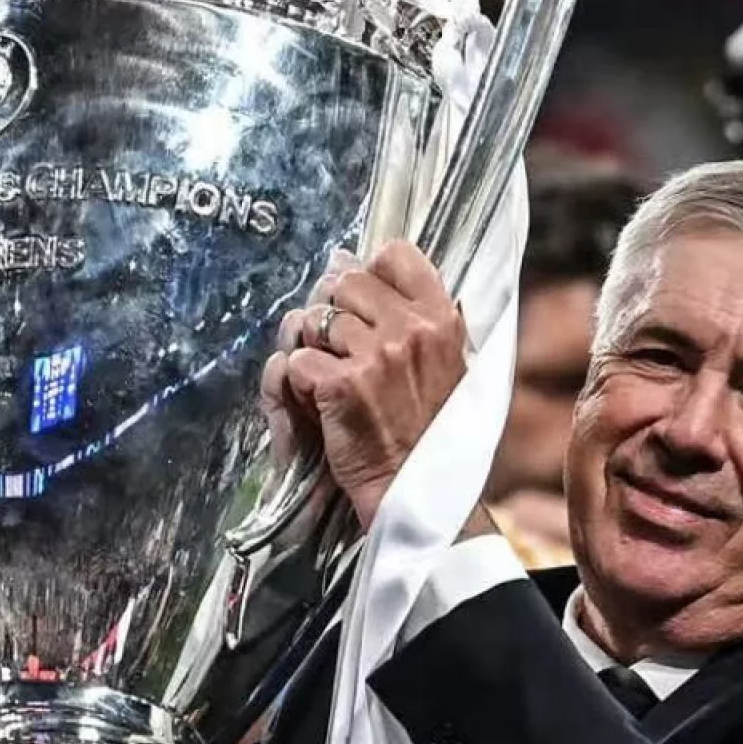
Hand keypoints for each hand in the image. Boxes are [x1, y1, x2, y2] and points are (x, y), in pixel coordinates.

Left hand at [260, 242, 466, 530]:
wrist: (419, 490)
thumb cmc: (429, 429)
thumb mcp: (446, 361)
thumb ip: (410, 313)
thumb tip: (347, 260)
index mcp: (442, 318)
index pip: (396, 254)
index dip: (370, 272)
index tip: (364, 302)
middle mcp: (410, 329)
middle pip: (346, 283)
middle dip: (335, 313)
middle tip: (343, 352)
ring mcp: (374, 356)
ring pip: (314, 320)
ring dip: (314, 349)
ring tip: (335, 382)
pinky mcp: (340, 385)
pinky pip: (296, 362)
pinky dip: (299, 386)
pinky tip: (323, 406)